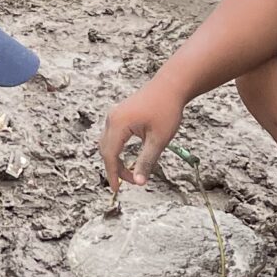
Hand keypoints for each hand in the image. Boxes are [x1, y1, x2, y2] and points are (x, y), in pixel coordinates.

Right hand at [98, 79, 185, 194]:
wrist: (170, 85)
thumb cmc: (166, 110)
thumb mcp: (159, 140)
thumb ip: (146, 161)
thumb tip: (139, 182)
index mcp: (118, 124)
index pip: (110, 155)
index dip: (113, 174)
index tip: (117, 190)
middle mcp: (112, 119)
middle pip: (106, 150)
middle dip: (116, 168)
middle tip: (132, 181)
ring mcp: (114, 115)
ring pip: (107, 143)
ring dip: (115, 159)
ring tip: (129, 172)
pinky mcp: (119, 114)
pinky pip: (112, 136)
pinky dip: (117, 150)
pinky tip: (127, 157)